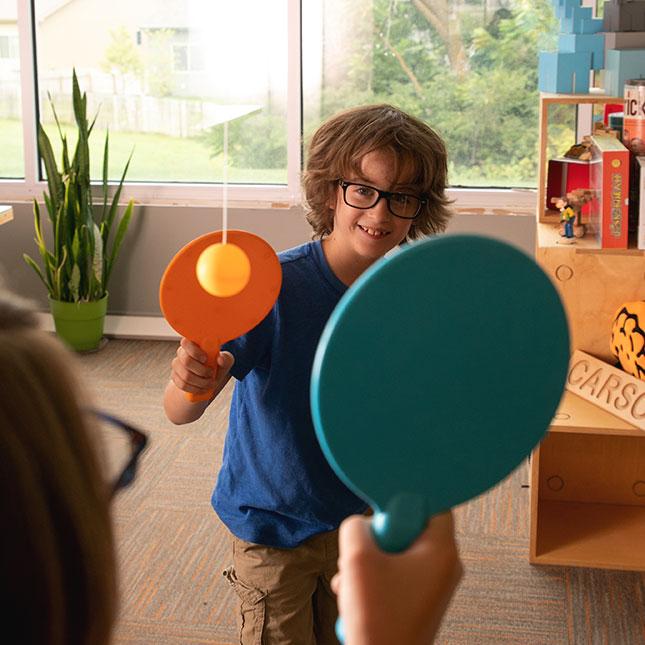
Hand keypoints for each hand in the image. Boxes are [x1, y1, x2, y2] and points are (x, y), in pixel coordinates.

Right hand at [170, 338, 233, 396]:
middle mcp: (182, 353)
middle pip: (186, 361)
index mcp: (193, 344)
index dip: (194, 351)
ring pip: (186, 376)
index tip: (205, 358)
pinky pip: (182, 385)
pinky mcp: (175, 378)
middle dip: (202, 371)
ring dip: (201, 382)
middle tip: (211, 373)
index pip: (186, 342)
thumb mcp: (225, 361)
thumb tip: (220, 359)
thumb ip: (226, 359)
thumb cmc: (217, 366)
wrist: (209, 380)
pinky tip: (203, 388)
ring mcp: (177, 365)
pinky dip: (195, 389)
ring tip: (210, 383)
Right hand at [332, 511, 461, 644]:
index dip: (404, 503)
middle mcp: (445, 566)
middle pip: (410, 527)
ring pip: (398, 551)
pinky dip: (375, 579)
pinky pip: (397, 573)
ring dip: (370, 561)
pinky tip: (355, 596)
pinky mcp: (420, 600)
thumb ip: (356, 527)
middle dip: (378, 537)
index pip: (432, 503)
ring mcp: (434, 585)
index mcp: (443, 551)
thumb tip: (361, 526)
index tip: (383, 516)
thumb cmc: (377, 618)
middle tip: (364, 554)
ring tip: (353, 581)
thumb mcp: (357, 558)